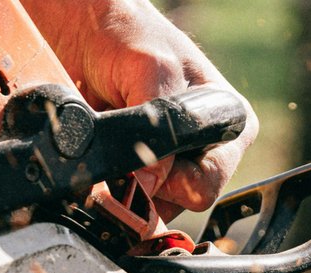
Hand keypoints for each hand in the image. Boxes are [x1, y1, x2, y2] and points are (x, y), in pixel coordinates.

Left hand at [23, 0, 256, 218]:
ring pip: (154, 206)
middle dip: (148, 183)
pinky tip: (103, 158)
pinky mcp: (144, 177)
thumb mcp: (152, 69)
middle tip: (122, 151)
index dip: (173, 179)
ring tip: (110, 143)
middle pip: (181, 201)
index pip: (208, 182)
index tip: (143, 158)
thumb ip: (158, 125)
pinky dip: (111, 187)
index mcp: (229, 126)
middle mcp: (207, 152)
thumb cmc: (127, 35)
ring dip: (125, 184)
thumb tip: (151, 183)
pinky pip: (130, 204)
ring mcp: (174, 167)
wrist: (81, 28)